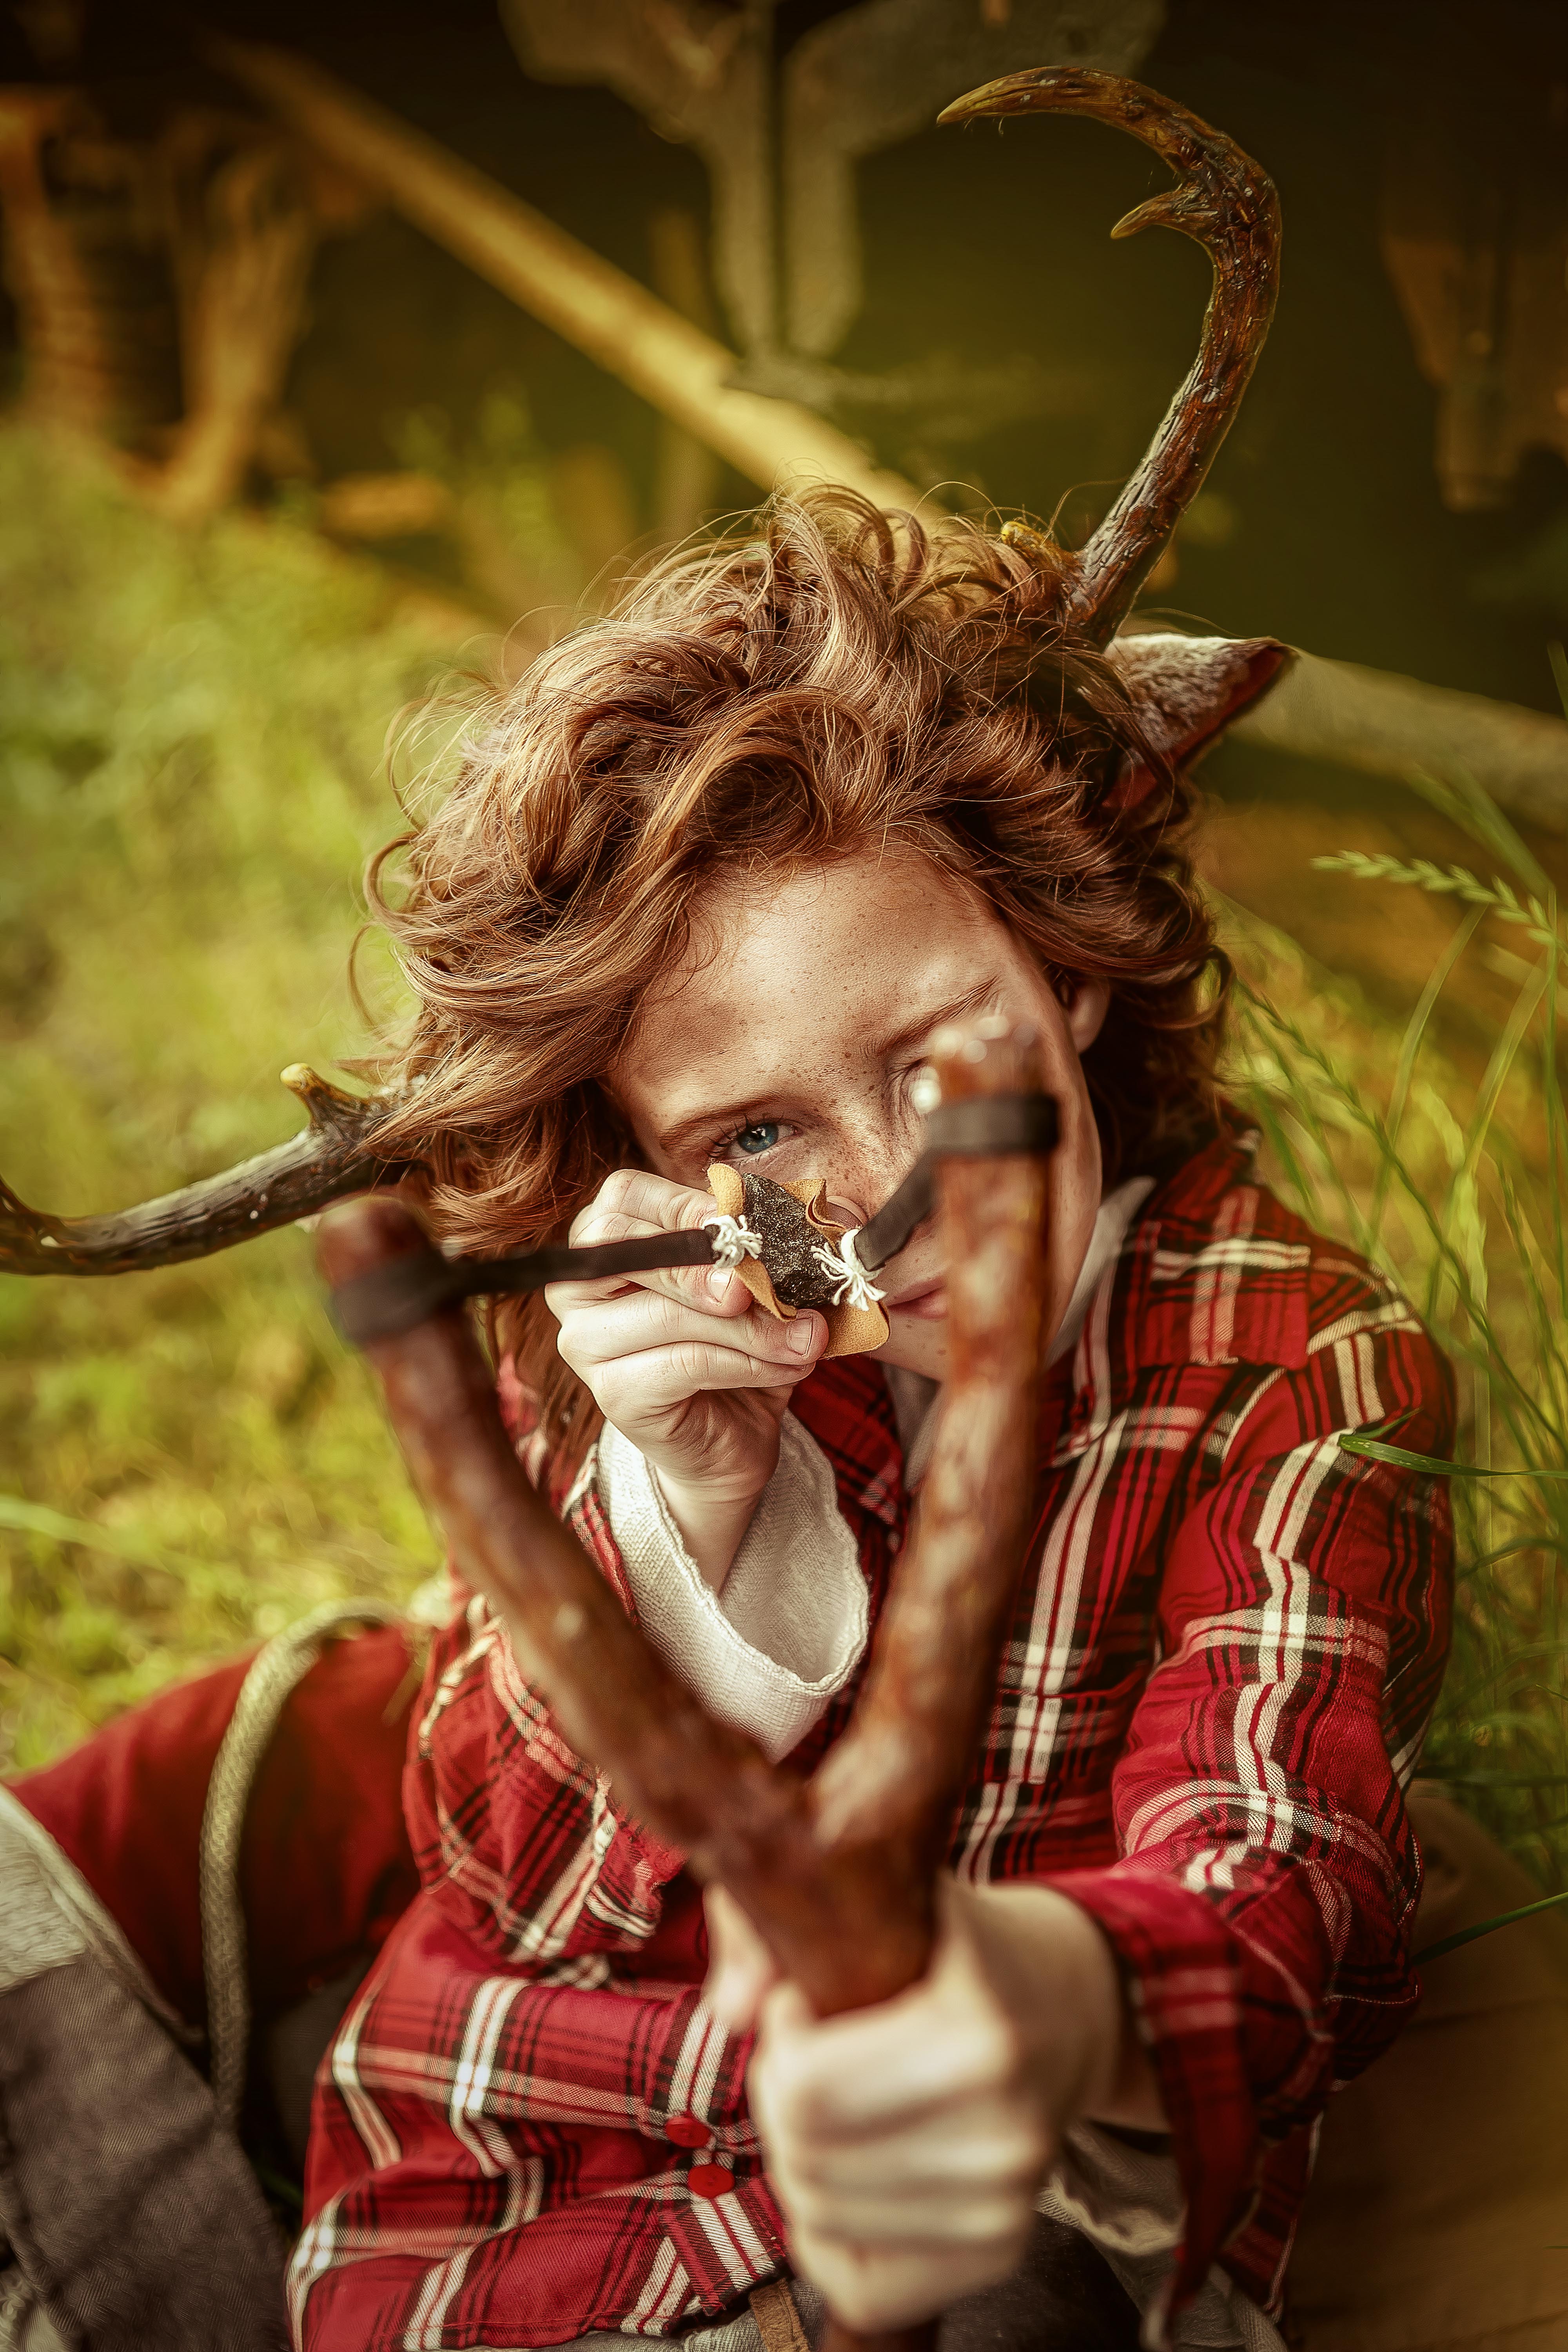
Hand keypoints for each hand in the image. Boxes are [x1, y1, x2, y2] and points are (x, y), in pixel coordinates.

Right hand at [547, 1169, 825, 1586]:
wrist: (732, 1437)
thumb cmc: (737, 1345)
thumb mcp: (753, 1284)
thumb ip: (764, 1248)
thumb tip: (808, 1219)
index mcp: (605, 1240)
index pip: (623, 1197)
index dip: (683, 1206)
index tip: (740, 1226)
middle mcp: (578, 1289)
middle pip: (630, 1251)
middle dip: (705, 1265)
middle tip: (761, 1288)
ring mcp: (587, 1344)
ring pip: (669, 1315)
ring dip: (752, 1326)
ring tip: (806, 1338)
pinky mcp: (614, 1394)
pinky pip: (685, 1364)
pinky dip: (748, 1363)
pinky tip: (789, 1365)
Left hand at [704, 1881, 1160, 2332]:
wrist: (1068, 2005)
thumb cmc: (958, 1948)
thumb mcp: (881, 1896)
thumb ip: (774, 1923)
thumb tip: (730, 2010)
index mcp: (980, 2039)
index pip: (807, 2089)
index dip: (781, 2039)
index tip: (804, 2004)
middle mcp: (1004, 2135)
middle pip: (806, 2156)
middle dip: (782, 2097)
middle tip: (814, 2051)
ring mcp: (1006, 2205)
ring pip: (820, 2215)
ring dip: (802, 2157)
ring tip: (838, 2099)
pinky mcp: (999, 2253)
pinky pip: (860, 2284)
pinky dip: (830, 2232)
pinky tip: (852, 2165)